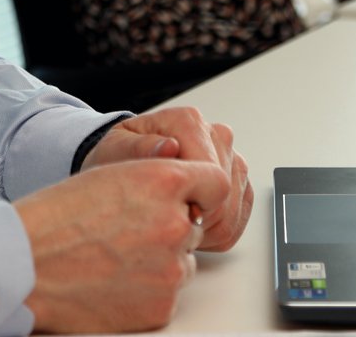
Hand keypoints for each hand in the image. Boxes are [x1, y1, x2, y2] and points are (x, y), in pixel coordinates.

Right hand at [16, 157, 228, 332]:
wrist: (25, 266)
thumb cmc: (57, 219)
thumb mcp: (112, 175)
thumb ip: (159, 181)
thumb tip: (189, 196)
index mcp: (163, 180)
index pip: (217, 182)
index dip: (201, 191)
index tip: (190, 198)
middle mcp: (175, 222)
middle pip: (196, 224)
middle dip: (171, 228)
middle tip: (128, 233)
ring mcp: (172, 267)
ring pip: (184, 260)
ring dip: (160, 260)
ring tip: (114, 258)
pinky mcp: (163, 305)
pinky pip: (169, 293)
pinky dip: (148, 290)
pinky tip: (114, 281)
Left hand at [80, 106, 253, 251]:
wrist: (129, 163)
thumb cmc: (121, 157)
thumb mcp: (116, 151)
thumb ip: (140, 148)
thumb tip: (169, 147)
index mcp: (189, 122)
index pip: (209, 171)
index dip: (189, 201)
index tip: (167, 213)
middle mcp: (217, 136)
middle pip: (224, 193)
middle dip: (195, 218)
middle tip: (164, 222)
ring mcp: (232, 159)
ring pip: (233, 211)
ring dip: (205, 229)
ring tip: (174, 224)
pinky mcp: (239, 183)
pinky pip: (238, 220)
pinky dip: (215, 233)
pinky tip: (190, 227)